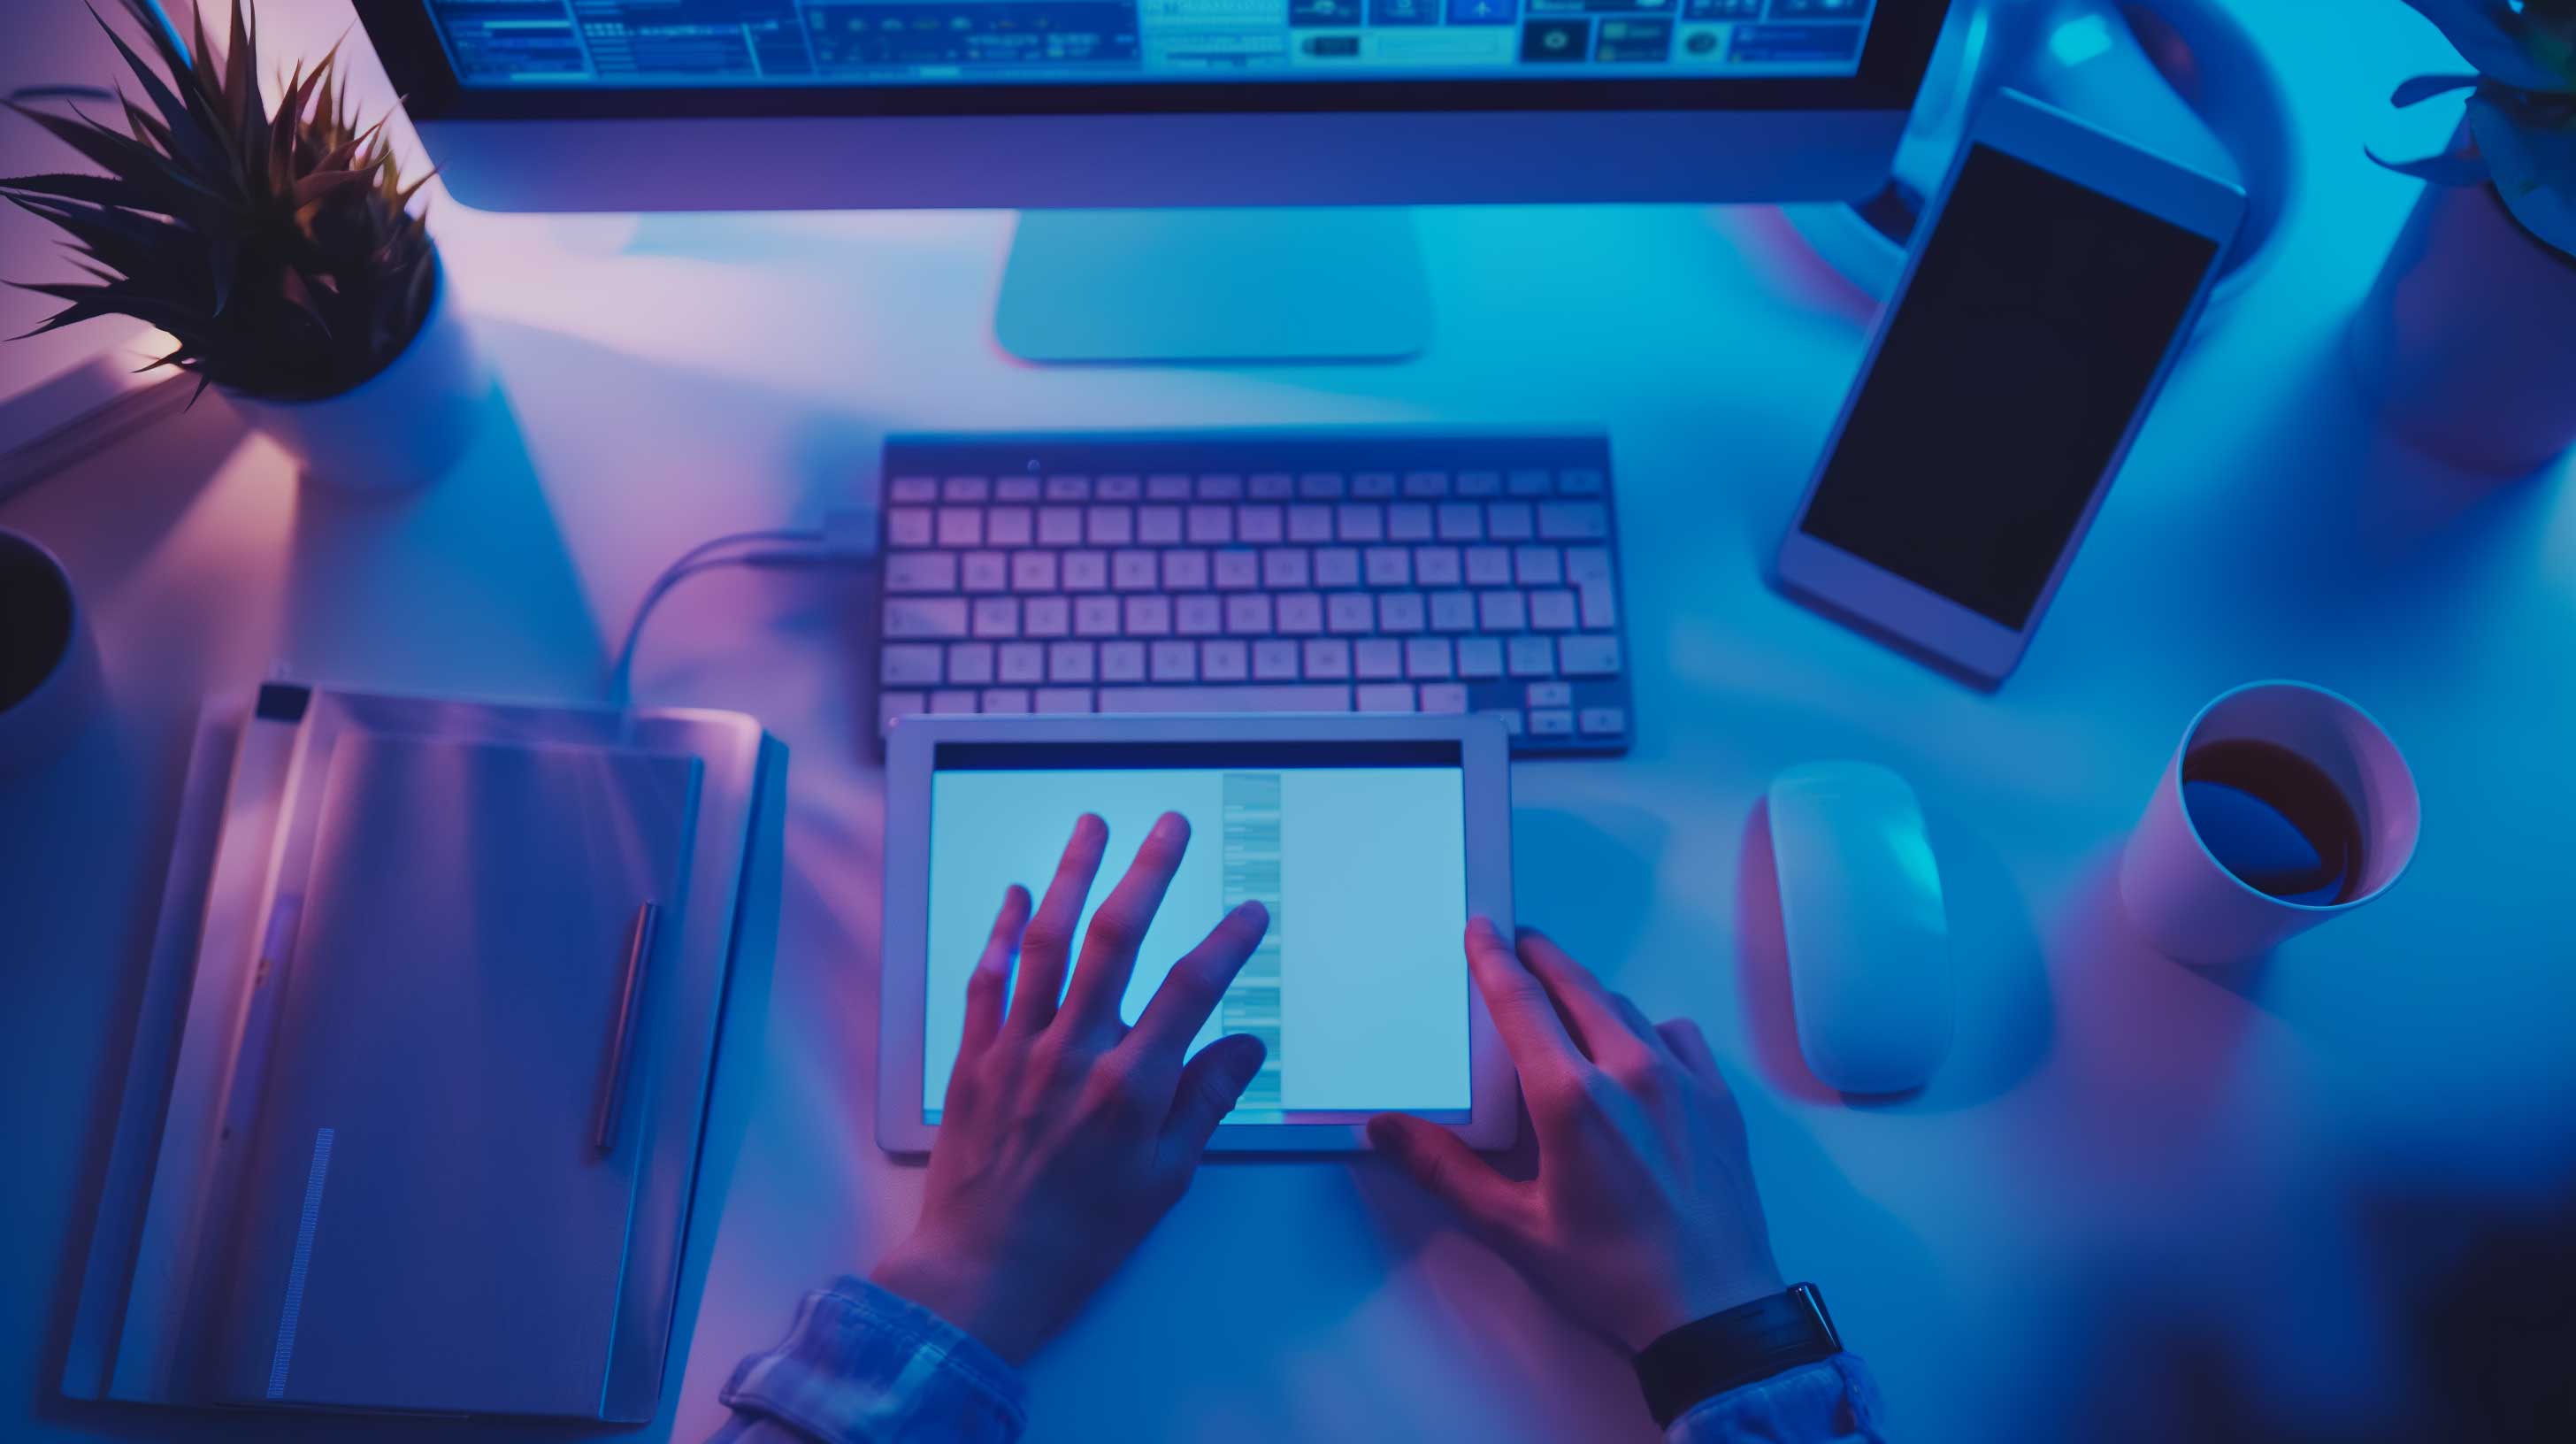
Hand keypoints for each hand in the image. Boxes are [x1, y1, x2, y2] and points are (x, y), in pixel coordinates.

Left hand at [870, 812, 1271, 1365]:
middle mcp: (1071, 1055)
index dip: (1226, 945)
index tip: (1249, 912)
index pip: (1190, 993)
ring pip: (1045, 943)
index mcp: (1128, 1088)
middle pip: (1114, 941)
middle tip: (1169, 824)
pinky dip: (1001, 932)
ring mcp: (1016, 1051)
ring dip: (1069, 876)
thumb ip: (1203, 1104)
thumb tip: (1244, 1047)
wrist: (981, 1276)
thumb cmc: (1079, 1239)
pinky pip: (986, 980)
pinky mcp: (973, 1060)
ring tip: (1091, 825)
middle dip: (1147, 873)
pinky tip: (1016, 895)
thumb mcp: (1164, 1182)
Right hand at [1368, 919, 1783, 1351]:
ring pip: (1625, 1007)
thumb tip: (1390, 1132)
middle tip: (1517, 945)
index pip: (1521, 1002)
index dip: (1494, 959)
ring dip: (1590, 994)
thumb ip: (1447, 1171)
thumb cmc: (1615, 1276)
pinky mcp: (1720, 1100)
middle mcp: (1630, 1072)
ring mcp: (1683, 1080)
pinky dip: (1649, 1029)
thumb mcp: (1515, 1229)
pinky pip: (1678, 1036)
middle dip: (1541, 959)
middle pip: (1576, 985)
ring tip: (1567, 1000)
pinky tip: (1638, 1050)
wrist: (1714, 1312)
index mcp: (1571, 1098)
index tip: (1481, 931)